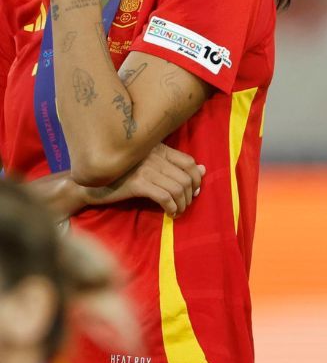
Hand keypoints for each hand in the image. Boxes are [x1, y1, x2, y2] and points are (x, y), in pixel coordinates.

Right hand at [82, 144, 205, 215]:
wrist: (88, 184)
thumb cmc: (120, 176)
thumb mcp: (149, 166)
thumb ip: (174, 166)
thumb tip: (203, 169)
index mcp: (158, 149)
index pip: (189, 162)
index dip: (197, 178)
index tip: (194, 191)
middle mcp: (154, 156)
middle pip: (186, 177)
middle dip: (190, 195)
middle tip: (185, 204)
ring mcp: (145, 169)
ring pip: (178, 188)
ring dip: (182, 204)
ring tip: (177, 211)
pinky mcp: (137, 183)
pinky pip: (165, 197)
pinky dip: (172, 207)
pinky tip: (170, 214)